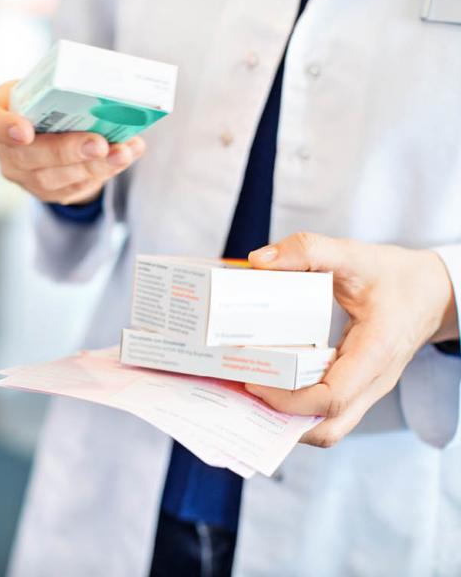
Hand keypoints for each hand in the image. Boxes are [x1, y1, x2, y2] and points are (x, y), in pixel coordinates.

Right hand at [0, 80, 144, 204]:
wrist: (46, 129)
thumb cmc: (42, 99)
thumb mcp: (40, 84)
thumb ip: (59, 87)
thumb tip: (107, 89)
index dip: (2, 128)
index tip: (25, 131)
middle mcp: (2, 150)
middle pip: (28, 156)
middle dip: (67, 151)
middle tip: (99, 144)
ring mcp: (23, 176)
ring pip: (55, 178)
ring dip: (93, 166)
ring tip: (122, 152)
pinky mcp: (47, 192)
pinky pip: (75, 187)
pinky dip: (105, 171)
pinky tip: (126, 156)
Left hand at [246, 232, 458, 447]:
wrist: (433, 292)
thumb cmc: (395, 276)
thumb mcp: (354, 254)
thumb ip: (308, 250)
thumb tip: (260, 261)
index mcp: (375, 352)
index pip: (332, 397)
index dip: (288, 399)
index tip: (253, 379)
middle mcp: (373, 381)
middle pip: (328, 427)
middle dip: (282, 419)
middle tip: (244, 390)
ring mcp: (367, 389)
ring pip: (329, 426)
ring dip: (289, 419)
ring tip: (251, 393)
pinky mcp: (358, 387)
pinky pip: (328, 412)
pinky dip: (298, 408)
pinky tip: (271, 385)